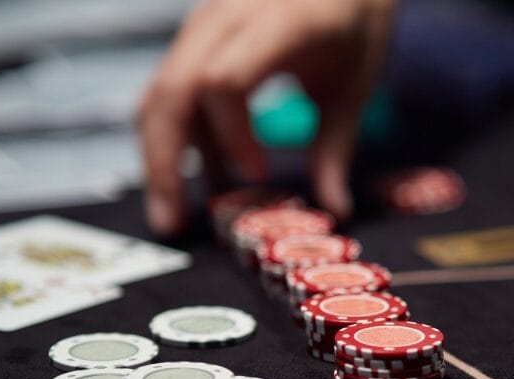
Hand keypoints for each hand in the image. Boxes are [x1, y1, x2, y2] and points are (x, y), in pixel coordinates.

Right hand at [136, 0, 395, 235]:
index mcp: (278, 21)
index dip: (231, 134)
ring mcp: (203, 24)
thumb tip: (336, 211)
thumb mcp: (355, 85)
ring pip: (159, 92)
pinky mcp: (194, 39)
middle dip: (168, 161)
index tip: (257, 174)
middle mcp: (228, 15)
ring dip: (160, 157)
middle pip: (174, 89)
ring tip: (174, 216)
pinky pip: (168, 91)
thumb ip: (337, 148)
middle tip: (175, 223)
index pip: (225, 78)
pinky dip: (176, 139)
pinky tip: (202, 181)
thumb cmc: (350, 25)